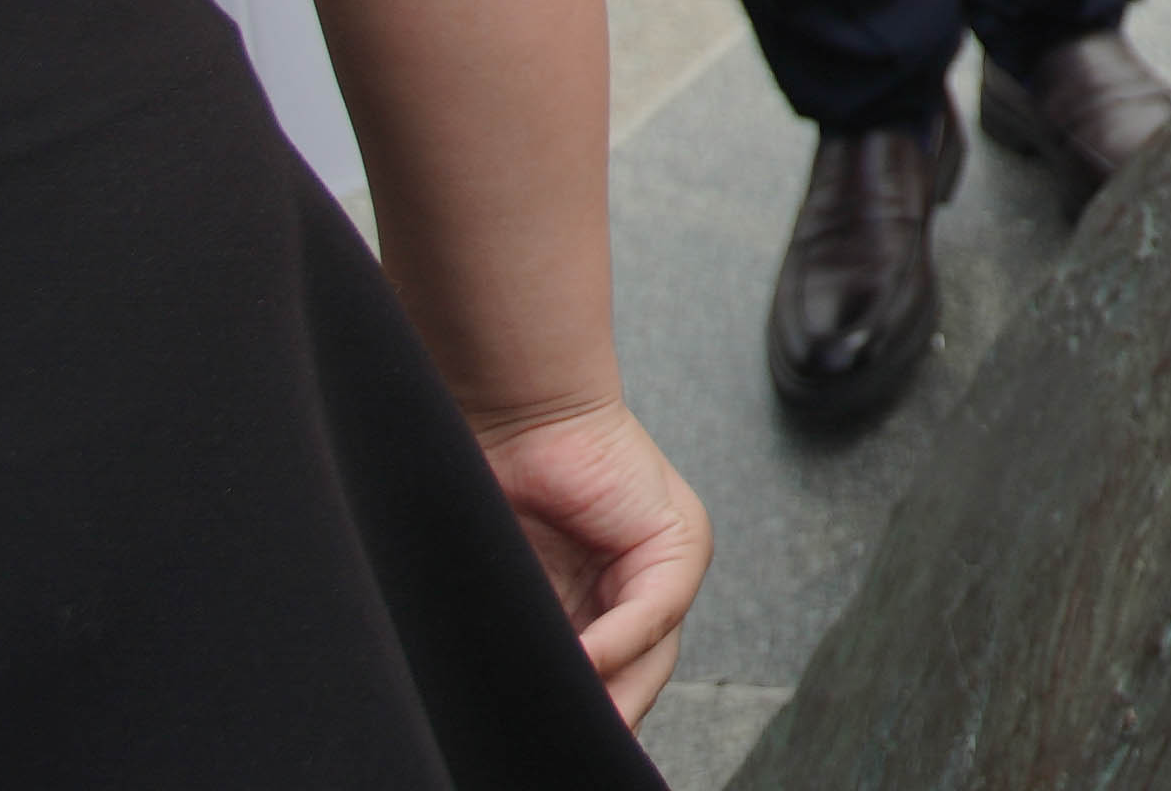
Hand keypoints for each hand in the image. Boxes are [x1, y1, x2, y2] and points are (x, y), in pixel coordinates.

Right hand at [470, 393, 708, 725]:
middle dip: (598, 721)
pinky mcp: (676, 543)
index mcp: (597, 609)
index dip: (582, 721)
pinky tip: (582, 665)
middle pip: (633, 684)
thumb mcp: (504, 586)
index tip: (543, 753)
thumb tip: (514, 705)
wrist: (514, 416)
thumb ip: (524, 637)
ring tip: (566, 723)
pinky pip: (654, 610)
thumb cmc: (494, 490)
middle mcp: (638, 593)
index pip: (607, 687)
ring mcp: (665, 569)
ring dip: (609, 696)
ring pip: (649, 660)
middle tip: (558, 754)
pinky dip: (616, 643)